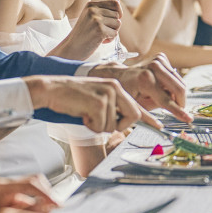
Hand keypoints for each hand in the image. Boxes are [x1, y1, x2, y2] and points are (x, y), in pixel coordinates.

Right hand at [24, 75, 156, 133]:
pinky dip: (90, 125)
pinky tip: (81, 113)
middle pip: (132, 117)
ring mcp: (107, 93)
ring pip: (113, 125)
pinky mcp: (98, 102)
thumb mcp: (95, 100)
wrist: (51, 89)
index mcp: (115, 86)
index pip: (136, 106)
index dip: (149, 118)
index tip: (160, 126)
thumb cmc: (71, 98)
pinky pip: (102, 126)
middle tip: (98, 121)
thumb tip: (121, 124)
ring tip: (85, 113)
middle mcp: (115, 87)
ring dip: (98, 126)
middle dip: (118, 126)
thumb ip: (111, 108)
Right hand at [50, 0, 121, 59]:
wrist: (71, 47)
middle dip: (113, 25)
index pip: (114, 3)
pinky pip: (115, 34)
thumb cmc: (82, 34)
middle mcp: (93, 10)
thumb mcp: (89, 17)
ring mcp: (96, 20)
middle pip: (117, 15)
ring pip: (118, 24)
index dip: (118, 12)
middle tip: (102, 31)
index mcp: (91, 5)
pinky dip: (110, 39)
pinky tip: (100, 41)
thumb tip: (119, 7)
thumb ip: (101, 11)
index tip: (112, 20)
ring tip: (100, 36)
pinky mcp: (100, 30)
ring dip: (112, 32)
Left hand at [89, 53, 191, 123]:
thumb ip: (150, 115)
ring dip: (176, 93)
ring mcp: (157, 59)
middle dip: (180, 102)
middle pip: (179, 88)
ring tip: (165, 98)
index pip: (167, 99)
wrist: (120, 75)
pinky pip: (175, 75)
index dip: (178, 111)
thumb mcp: (136, 106)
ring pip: (179, 82)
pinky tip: (161, 87)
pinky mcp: (161, 57)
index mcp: (145, 80)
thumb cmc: (127, 92)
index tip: (189, 119)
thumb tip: (161, 126)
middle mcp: (153, 66)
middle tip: (177, 110)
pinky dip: (171, 84)